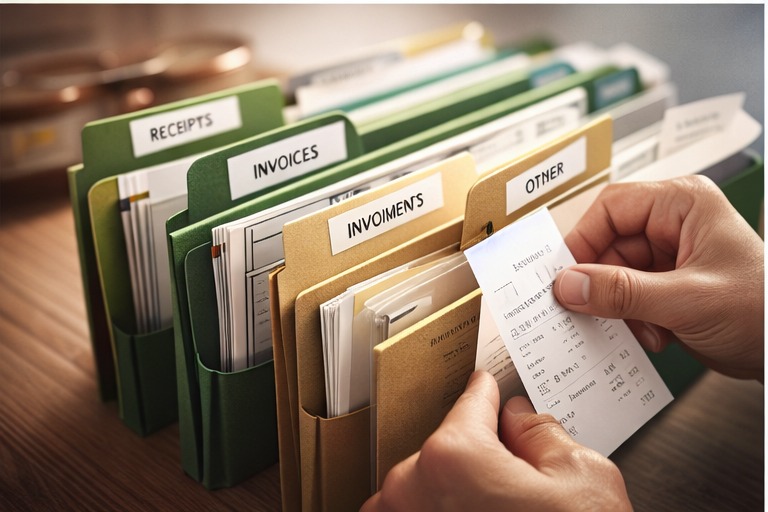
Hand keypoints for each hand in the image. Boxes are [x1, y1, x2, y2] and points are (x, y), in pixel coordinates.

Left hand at [361, 371, 630, 511]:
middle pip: (445, 445)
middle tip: (512, 475)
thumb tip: (519, 419)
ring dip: (450, 489)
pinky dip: (434, 511)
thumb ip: (541, 434)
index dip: (489, 393)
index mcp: (454, 455)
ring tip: (497, 507)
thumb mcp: (581, 477)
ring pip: (421, 484)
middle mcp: (411, 489)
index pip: (472, 401)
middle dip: (476, 452)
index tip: (488, 390)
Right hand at [554, 175, 763, 380]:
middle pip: (608, 245)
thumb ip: (622, 293)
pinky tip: (653, 335)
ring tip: (643, 329)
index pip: (611, 209)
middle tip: (594, 312)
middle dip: (604, 285)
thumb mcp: (687, 300)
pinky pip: (627, 296)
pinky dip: (631, 320)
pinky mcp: (667, 286)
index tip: (565, 275)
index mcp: (683, 205)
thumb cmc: (765, 310)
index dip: (583, 240)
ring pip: (613, 275)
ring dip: (619, 309)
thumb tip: (568, 285)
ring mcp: (669, 256)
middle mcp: (673, 225)